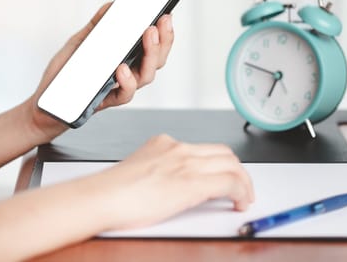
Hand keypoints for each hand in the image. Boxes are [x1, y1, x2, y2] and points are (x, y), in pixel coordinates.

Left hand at [27, 3, 174, 142]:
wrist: (48, 101)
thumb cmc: (66, 73)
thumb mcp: (80, 41)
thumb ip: (98, 25)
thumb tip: (113, 5)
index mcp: (126, 57)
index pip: (153, 44)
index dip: (164, 31)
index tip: (167, 13)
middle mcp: (127, 72)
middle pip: (156, 59)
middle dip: (164, 39)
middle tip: (161, 21)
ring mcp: (119, 86)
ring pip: (146, 75)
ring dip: (151, 55)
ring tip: (148, 35)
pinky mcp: (106, 100)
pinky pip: (124, 94)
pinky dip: (126, 81)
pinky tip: (121, 68)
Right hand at [88, 134, 254, 229]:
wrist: (103, 197)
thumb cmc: (111, 192)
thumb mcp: (138, 170)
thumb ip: (157, 171)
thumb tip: (167, 185)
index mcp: (163, 144)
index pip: (202, 149)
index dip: (219, 163)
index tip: (221, 174)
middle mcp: (178, 149)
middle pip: (223, 153)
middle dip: (236, 170)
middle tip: (239, 186)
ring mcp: (187, 163)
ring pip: (232, 164)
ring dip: (244, 181)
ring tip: (244, 197)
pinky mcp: (194, 183)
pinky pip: (231, 182)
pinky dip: (242, 192)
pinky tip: (240, 203)